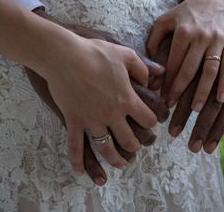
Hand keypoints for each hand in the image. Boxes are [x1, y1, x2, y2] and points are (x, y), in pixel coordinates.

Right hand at [24, 66, 168, 184]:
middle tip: (135, 147)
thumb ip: (143, 67)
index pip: (148, 120)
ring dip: (114, 160)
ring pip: (105, 149)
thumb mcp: (125, 54)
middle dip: (135, 146)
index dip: (152, 123)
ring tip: (119, 163)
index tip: (151, 123)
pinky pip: (75, 147)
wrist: (65, 56)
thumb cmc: (96, 53)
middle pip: (129, 140)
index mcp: (127, 99)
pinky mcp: (73, 121)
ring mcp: (91, 121)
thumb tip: (158, 75)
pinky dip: (78, 161)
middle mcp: (111, 114)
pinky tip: (79, 171)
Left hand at [148, 0, 223, 151]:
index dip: (167, 83)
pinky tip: (220, 99)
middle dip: (180, 92)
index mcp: (183, 31)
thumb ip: (154, 40)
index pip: (173, 63)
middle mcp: (201, 35)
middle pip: (189, 70)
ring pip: (210, 71)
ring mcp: (218, 40)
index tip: (161, 99)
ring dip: (202, 92)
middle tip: (172, 109)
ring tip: (194, 109)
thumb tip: (150, 66)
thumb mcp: (167, 20)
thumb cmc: (187, 12)